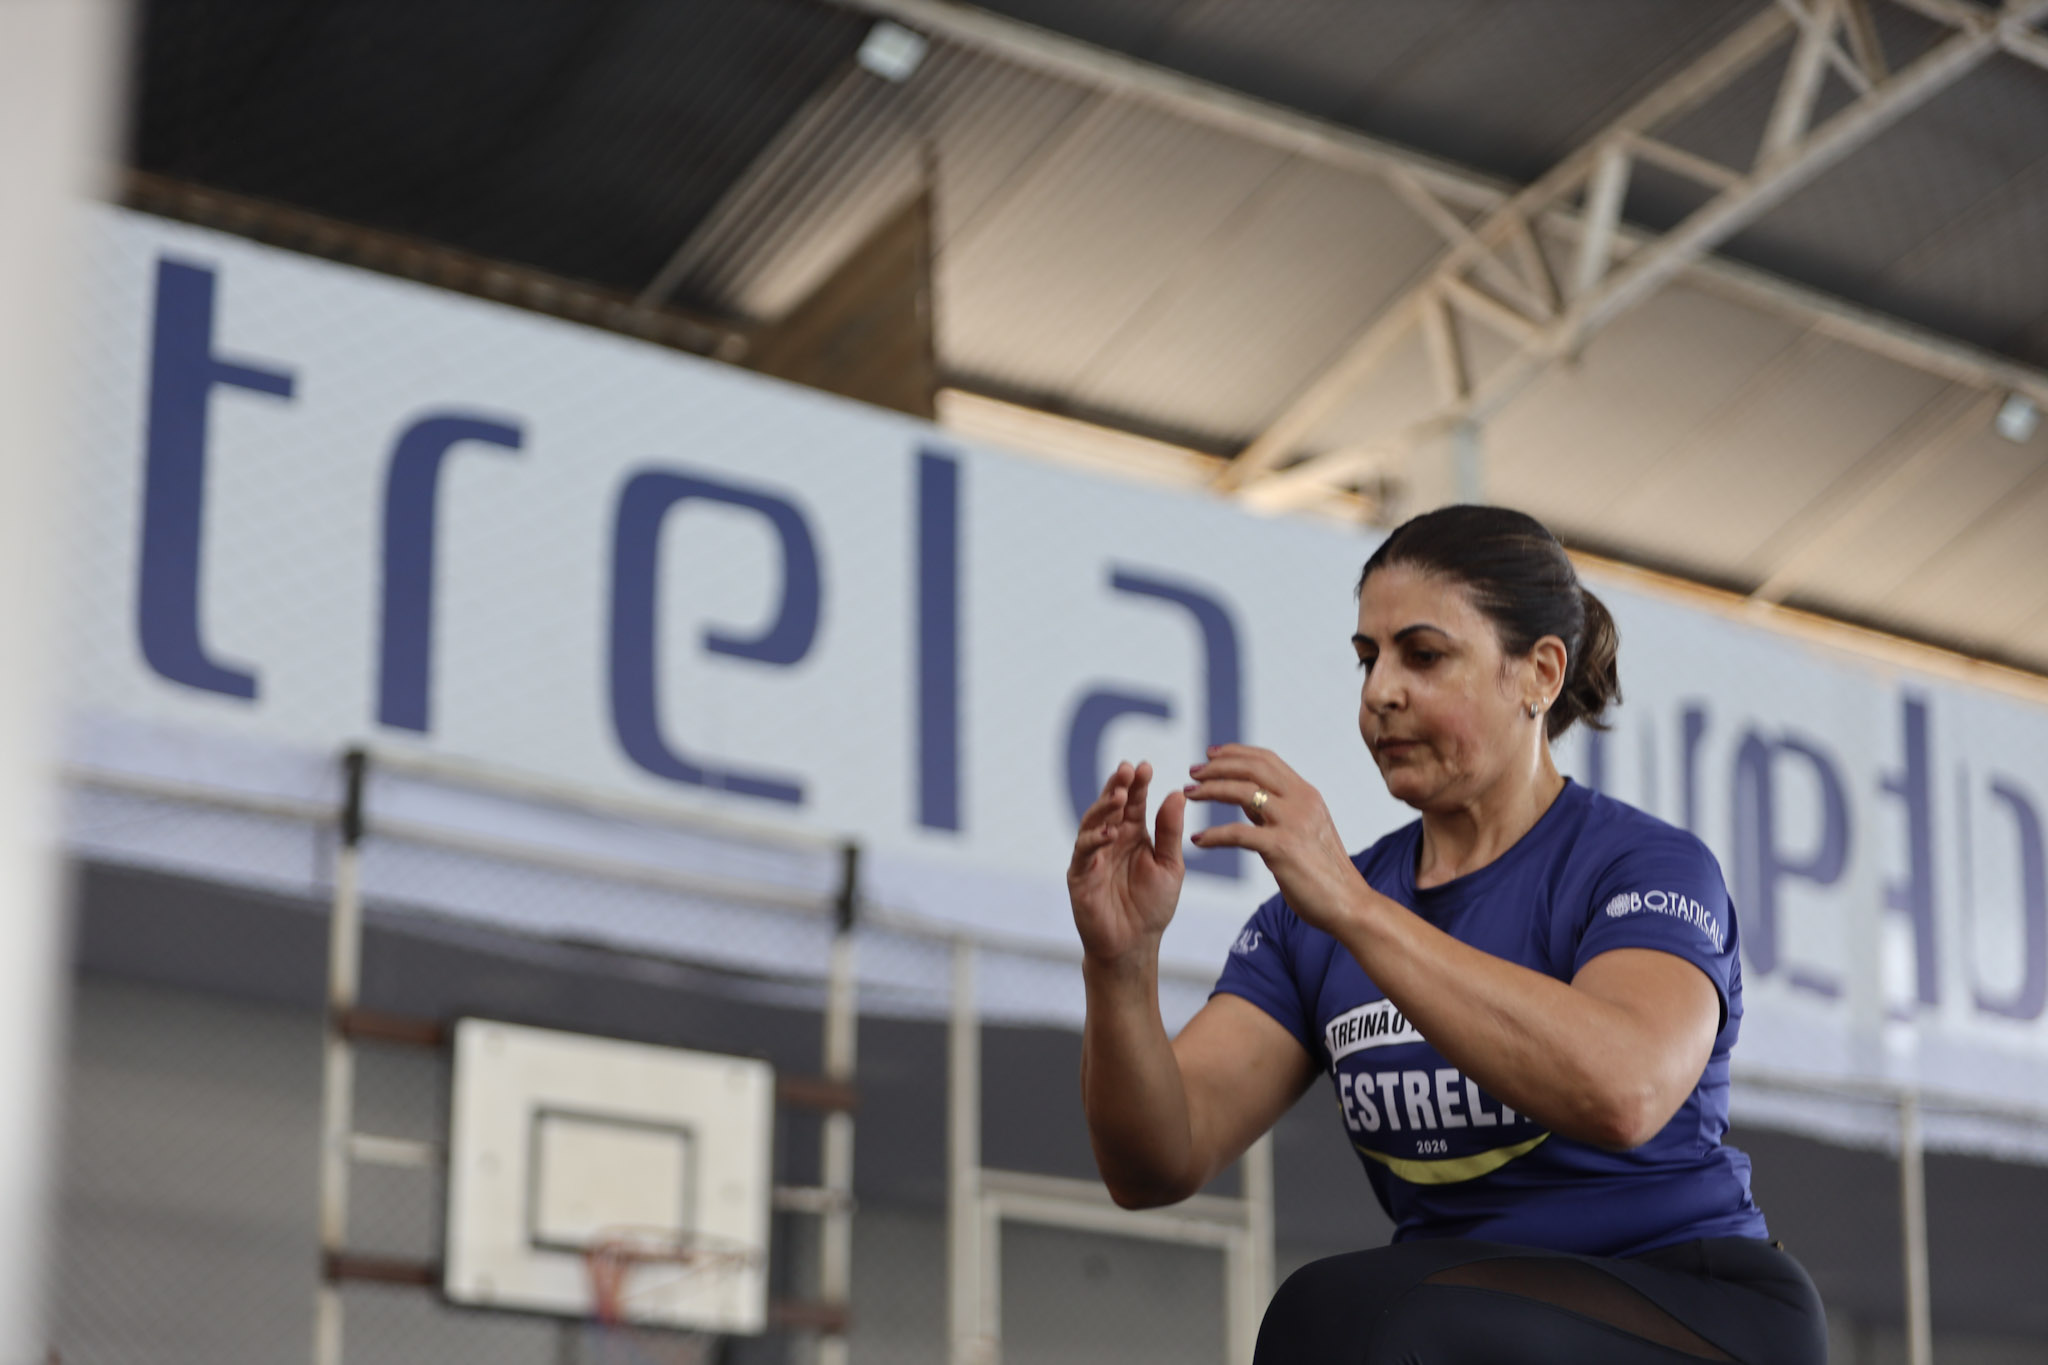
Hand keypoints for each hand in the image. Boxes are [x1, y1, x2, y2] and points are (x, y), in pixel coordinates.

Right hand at [1069, 761, 1185, 964]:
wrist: (1134, 945)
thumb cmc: (1152, 906)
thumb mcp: (1170, 866)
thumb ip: (1170, 832)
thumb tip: (1175, 794)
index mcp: (1134, 834)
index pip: (1134, 803)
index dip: (1138, 784)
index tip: (1145, 767)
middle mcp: (1111, 839)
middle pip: (1111, 806)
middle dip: (1118, 786)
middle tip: (1127, 770)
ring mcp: (1093, 855)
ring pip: (1093, 822)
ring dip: (1104, 807)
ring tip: (1119, 796)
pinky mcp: (1080, 874)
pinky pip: (1084, 852)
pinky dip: (1094, 839)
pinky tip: (1109, 832)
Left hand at [1185, 745, 1371, 935]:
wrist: (1349, 904)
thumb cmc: (1323, 872)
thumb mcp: (1302, 830)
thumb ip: (1274, 811)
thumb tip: (1245, 795)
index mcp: (1307, 794)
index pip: (1267, 759)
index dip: (1235, 752)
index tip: (1210, 753)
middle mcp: (1302, 801)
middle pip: (1253, 768)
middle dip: (1218, 766)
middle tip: (1192, 772)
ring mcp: (1293, 823)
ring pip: (1243, 792)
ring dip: (1211, 790)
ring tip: (1190, 795)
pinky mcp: (1282, 848)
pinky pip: (1238, 833)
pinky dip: (1214, 835)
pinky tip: (1198, 840)